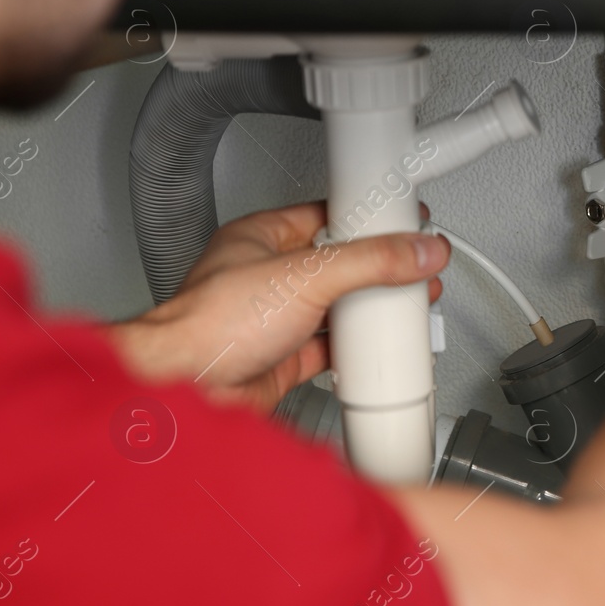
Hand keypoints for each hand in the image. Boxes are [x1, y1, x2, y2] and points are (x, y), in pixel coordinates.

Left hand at [109, 202, 450, 409]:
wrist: (187, 391)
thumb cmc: (209, 326)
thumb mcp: (305, 277)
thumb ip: (370, 262)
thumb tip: (417, 250)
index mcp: (261, 238)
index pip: (325, 214)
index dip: (365, 215)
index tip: (401, 219)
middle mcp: (266, 277)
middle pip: (336, 263)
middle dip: (375, 267)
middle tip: (411, 264)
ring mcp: (274, 319)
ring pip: (335, 306)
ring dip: (367, 309)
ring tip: (401, 304)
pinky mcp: (282, 357)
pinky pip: (329, 347)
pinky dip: (355, 348)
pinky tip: (373, 346)